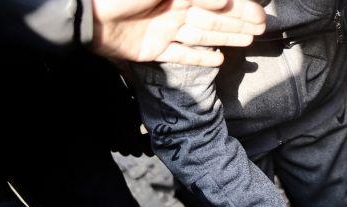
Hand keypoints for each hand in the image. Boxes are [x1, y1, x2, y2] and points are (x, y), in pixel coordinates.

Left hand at [91, 0, 266, 66]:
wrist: (86, 14)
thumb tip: (223, 1)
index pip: (216, 0)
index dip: (239, 8)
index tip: (260, 16)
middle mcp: (173, 9)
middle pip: (212, 17)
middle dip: (237, 22)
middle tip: (261, 29)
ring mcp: (163, 30)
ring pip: (202, 35)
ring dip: (225, 38)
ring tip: (246, 42)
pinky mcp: (152, 49)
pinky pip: (181, 55)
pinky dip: (200, 59)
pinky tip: (218, 61)